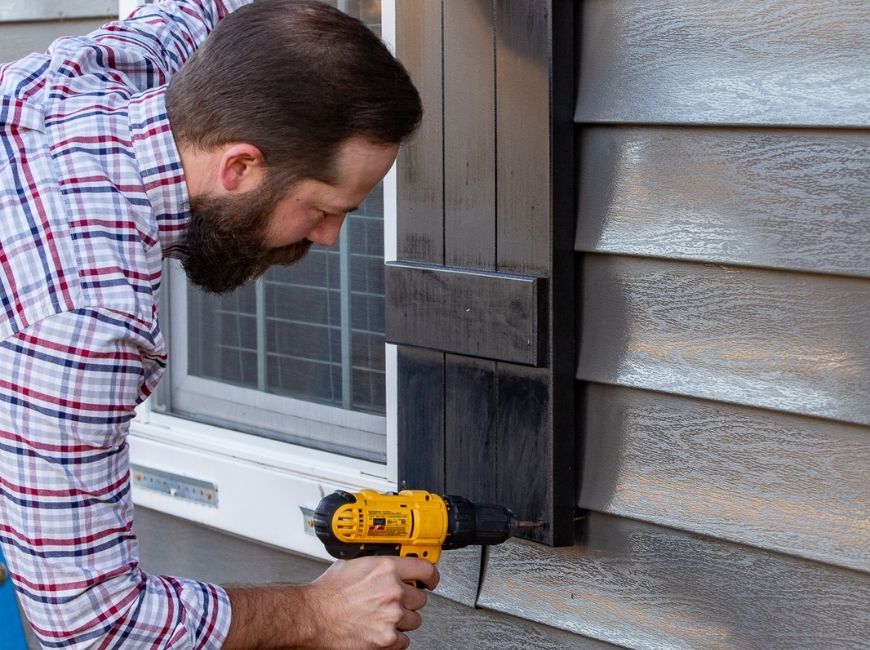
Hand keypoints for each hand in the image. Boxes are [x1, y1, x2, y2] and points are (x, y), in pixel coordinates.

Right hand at [304, 556, 439, 649]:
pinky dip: (394, 637)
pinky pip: (404, 640)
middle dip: (408, 600)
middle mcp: (393, 591)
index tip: (430, 580)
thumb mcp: (354, 564)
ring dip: (402, 619)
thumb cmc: (327, 592)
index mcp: (386, 569)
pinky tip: (380, 630)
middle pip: (420, 598)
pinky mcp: (387, 639)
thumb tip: (388, 563)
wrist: (312, 616)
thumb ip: (377, 564)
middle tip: (392, 602)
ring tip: (381, 616)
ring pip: (414, 620)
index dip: (431, 576)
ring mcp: (392, 616)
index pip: (425, 570)